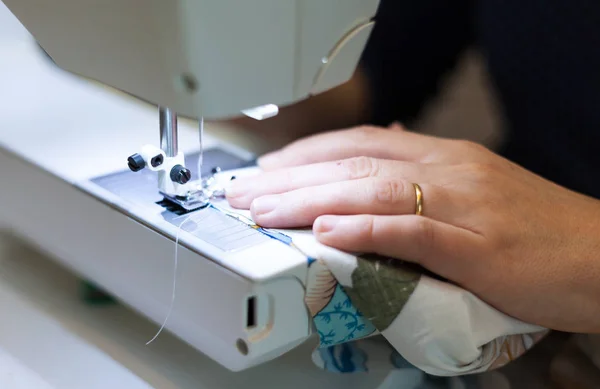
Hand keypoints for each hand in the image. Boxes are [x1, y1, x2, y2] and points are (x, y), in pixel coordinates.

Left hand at [226, 124, 599, 332]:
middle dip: (292, 178)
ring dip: (312, 201)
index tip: (269, 171)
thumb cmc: (536, 229)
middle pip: (354, 165)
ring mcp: (463, 206)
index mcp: (444, 158)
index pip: (361, 144)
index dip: (308, 155)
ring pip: (373, 192)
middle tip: (246, 194)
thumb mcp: (475, 187)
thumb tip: (385, 144)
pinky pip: (414, 231)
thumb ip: (425, 172)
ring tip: (266, 212)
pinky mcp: (478, 247)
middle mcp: (449, 172)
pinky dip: (367, 229)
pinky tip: (329, 230)